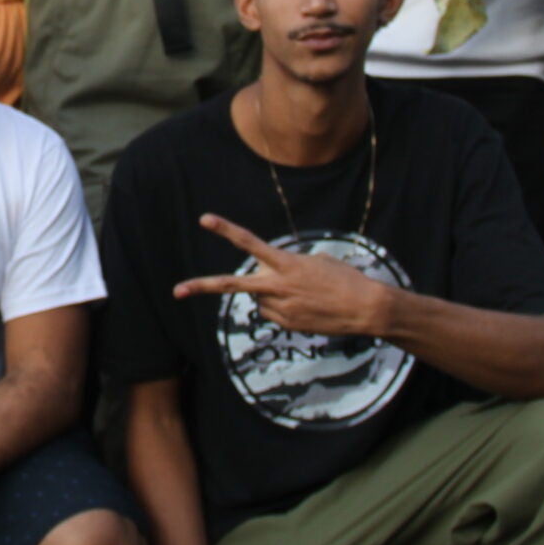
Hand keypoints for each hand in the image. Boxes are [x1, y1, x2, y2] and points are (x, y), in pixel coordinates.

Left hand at [172, 214, 392, 338]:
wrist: (366, 309)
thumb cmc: (343, 278)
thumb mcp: (314, 262)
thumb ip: (285, 267)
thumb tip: (266, 284)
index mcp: (285, 263)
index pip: (249, 242)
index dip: (226, 229)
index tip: (205, 219)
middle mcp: (277, 286)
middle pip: (232, 285)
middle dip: (202, 287)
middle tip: (177, 290)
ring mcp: (280, 308)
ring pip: (258, 300)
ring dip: (271, 295)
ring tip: (303, 294)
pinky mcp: (287, 325)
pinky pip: (273, 314)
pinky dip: (283, 309)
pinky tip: (308, 307)